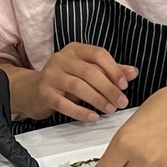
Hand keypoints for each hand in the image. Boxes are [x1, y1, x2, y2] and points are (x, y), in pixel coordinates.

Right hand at [14, 44, 137, 122]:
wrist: (33, 91)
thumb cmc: (65, 80)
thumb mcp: (86, 72)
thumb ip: (109, 71)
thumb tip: (133, 72)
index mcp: (74, 49)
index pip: (98, 54)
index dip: (113, 69)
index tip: (124, 85)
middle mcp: (61, 59)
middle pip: (90, 72)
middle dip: (108, 88)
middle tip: (121, 102)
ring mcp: (50, 75)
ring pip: (78, 86)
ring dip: (97, 99)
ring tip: (110, 110)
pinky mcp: (44, 93)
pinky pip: (64, 103)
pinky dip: (80, 111)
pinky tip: (92, 117)